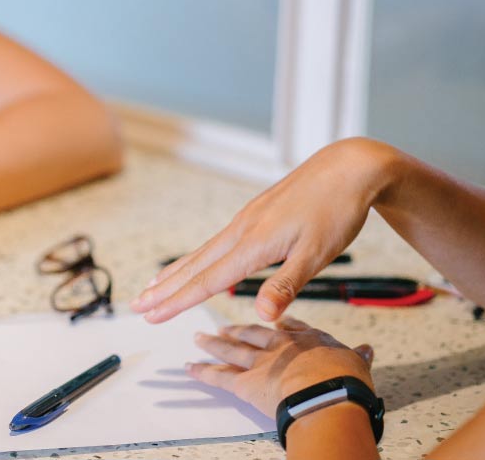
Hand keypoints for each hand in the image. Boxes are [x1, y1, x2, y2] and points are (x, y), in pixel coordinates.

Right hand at [131, 138, 399, 322]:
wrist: (349, 167)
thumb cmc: (337, 211)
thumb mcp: (318, 253)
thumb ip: (286, 285)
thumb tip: (261, 316)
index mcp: (254, 243)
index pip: (207, 280)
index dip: (177, 301)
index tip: (151, 315)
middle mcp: (242, 230)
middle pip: (195, 265)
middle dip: (164, 288)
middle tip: (135, 305)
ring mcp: (247, 220)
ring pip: (203, 251)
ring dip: (176, 272)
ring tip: (152, 286)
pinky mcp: (255, 214)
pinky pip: (217, 242)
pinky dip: (198, 257)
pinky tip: (197, 262)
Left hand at [187, 318, 373, 416]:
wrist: (327, 395)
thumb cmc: (345, 382)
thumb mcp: (357, 364)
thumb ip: (357, 357)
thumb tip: (367, 350)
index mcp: (308, 339)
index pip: (291, 327)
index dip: (280, 324)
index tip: (273, 319)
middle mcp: (280, 346)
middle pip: (254, 334)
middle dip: (238, 330)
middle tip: (224, 326)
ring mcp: (261, 362)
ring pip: (232, 350)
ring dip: (214, 344)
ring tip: (200, 338)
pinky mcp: (245, 383)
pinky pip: (219, 376)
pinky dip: (203, 372)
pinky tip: (190, 367)